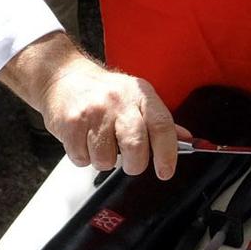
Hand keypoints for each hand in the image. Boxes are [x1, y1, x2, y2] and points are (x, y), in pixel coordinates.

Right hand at [3, 33, 177, 177]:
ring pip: (106, 159)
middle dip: (136, 164)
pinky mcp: (71, 124)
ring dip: (104, 160)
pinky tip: (84, 141)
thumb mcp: (137, 97)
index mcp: (141, 95)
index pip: (162, 125)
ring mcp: (94, 112)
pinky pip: (82, 159)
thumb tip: (187, 141)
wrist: (63, 78)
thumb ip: (159, 121)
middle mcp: (119, 102)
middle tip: (133, 163)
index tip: (166, 171)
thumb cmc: (105, 92)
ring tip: (101, 144)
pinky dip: (84, 157)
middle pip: (135, 145)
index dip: (167, 152)